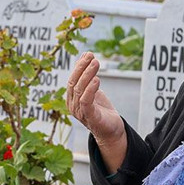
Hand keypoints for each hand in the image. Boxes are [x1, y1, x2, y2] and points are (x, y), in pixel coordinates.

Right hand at [66, 52, 126, 172]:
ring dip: (88, 74)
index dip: (79, 66)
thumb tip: (85, 55)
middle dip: (82, 68)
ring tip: (96, 63)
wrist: (111, 130)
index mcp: (72, 98)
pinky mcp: (90, 117)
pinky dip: (90, 90)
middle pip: (73, 83)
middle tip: (92, 57)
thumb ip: (87, 75)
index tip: (88, 54)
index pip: (72, 79)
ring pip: (79, 90)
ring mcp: (80, 112)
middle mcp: (72, 105)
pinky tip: (96, 80)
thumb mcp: (93, 89)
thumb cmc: (101, 110)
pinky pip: (86, 102)